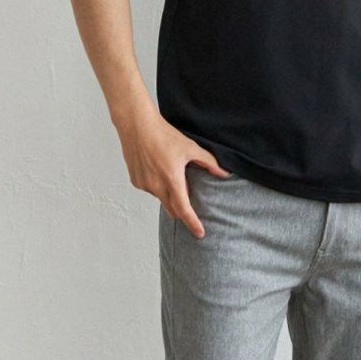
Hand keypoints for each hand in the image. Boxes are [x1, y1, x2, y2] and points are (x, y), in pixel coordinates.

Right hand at [119, 110, 231, 238]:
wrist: (137, 126)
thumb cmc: (164, 135)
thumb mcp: (190, 147)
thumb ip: (208, 162)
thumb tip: (224, 174)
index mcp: (172, 180)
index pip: (184, 209)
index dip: (193, 223)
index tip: (200, 233)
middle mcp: (156, 186)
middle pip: (173, 209)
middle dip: (182, 210)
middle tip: (190, 202)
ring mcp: (144, 185)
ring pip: (162, 198)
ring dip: (169, 194)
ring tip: (171, 173)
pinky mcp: (136, 181)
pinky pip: (151, 190)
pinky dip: (157, 186)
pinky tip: (158, 169)